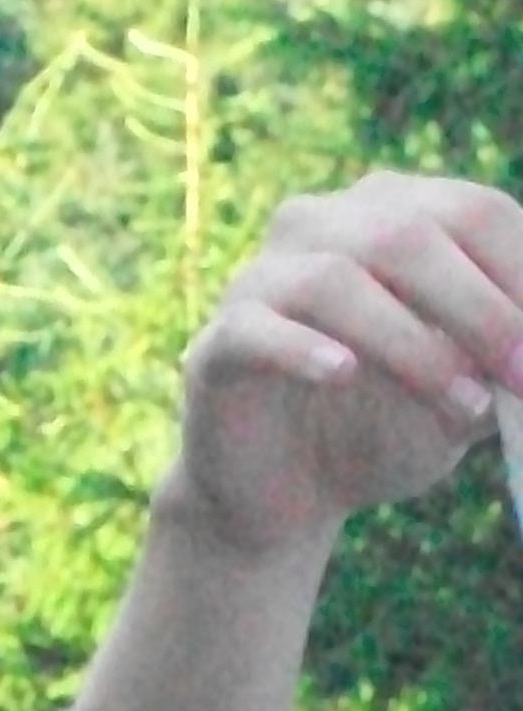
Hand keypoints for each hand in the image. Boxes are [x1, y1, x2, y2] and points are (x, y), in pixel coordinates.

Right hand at [167, 172, 522, 554]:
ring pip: (337, 278)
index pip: (473, 212)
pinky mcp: (217, 343)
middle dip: (479, 308)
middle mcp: (324, 225)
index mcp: (395, 214)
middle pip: (408, 233)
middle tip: (521, 375)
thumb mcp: (463, 399)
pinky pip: (257, 330)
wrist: (286, 498)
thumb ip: (496, 366)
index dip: (522, 274)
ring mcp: (261, 279)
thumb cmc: (382, 430)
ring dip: (411, 344)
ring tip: (460, 403)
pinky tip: (341, 375)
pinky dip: (302, 349)